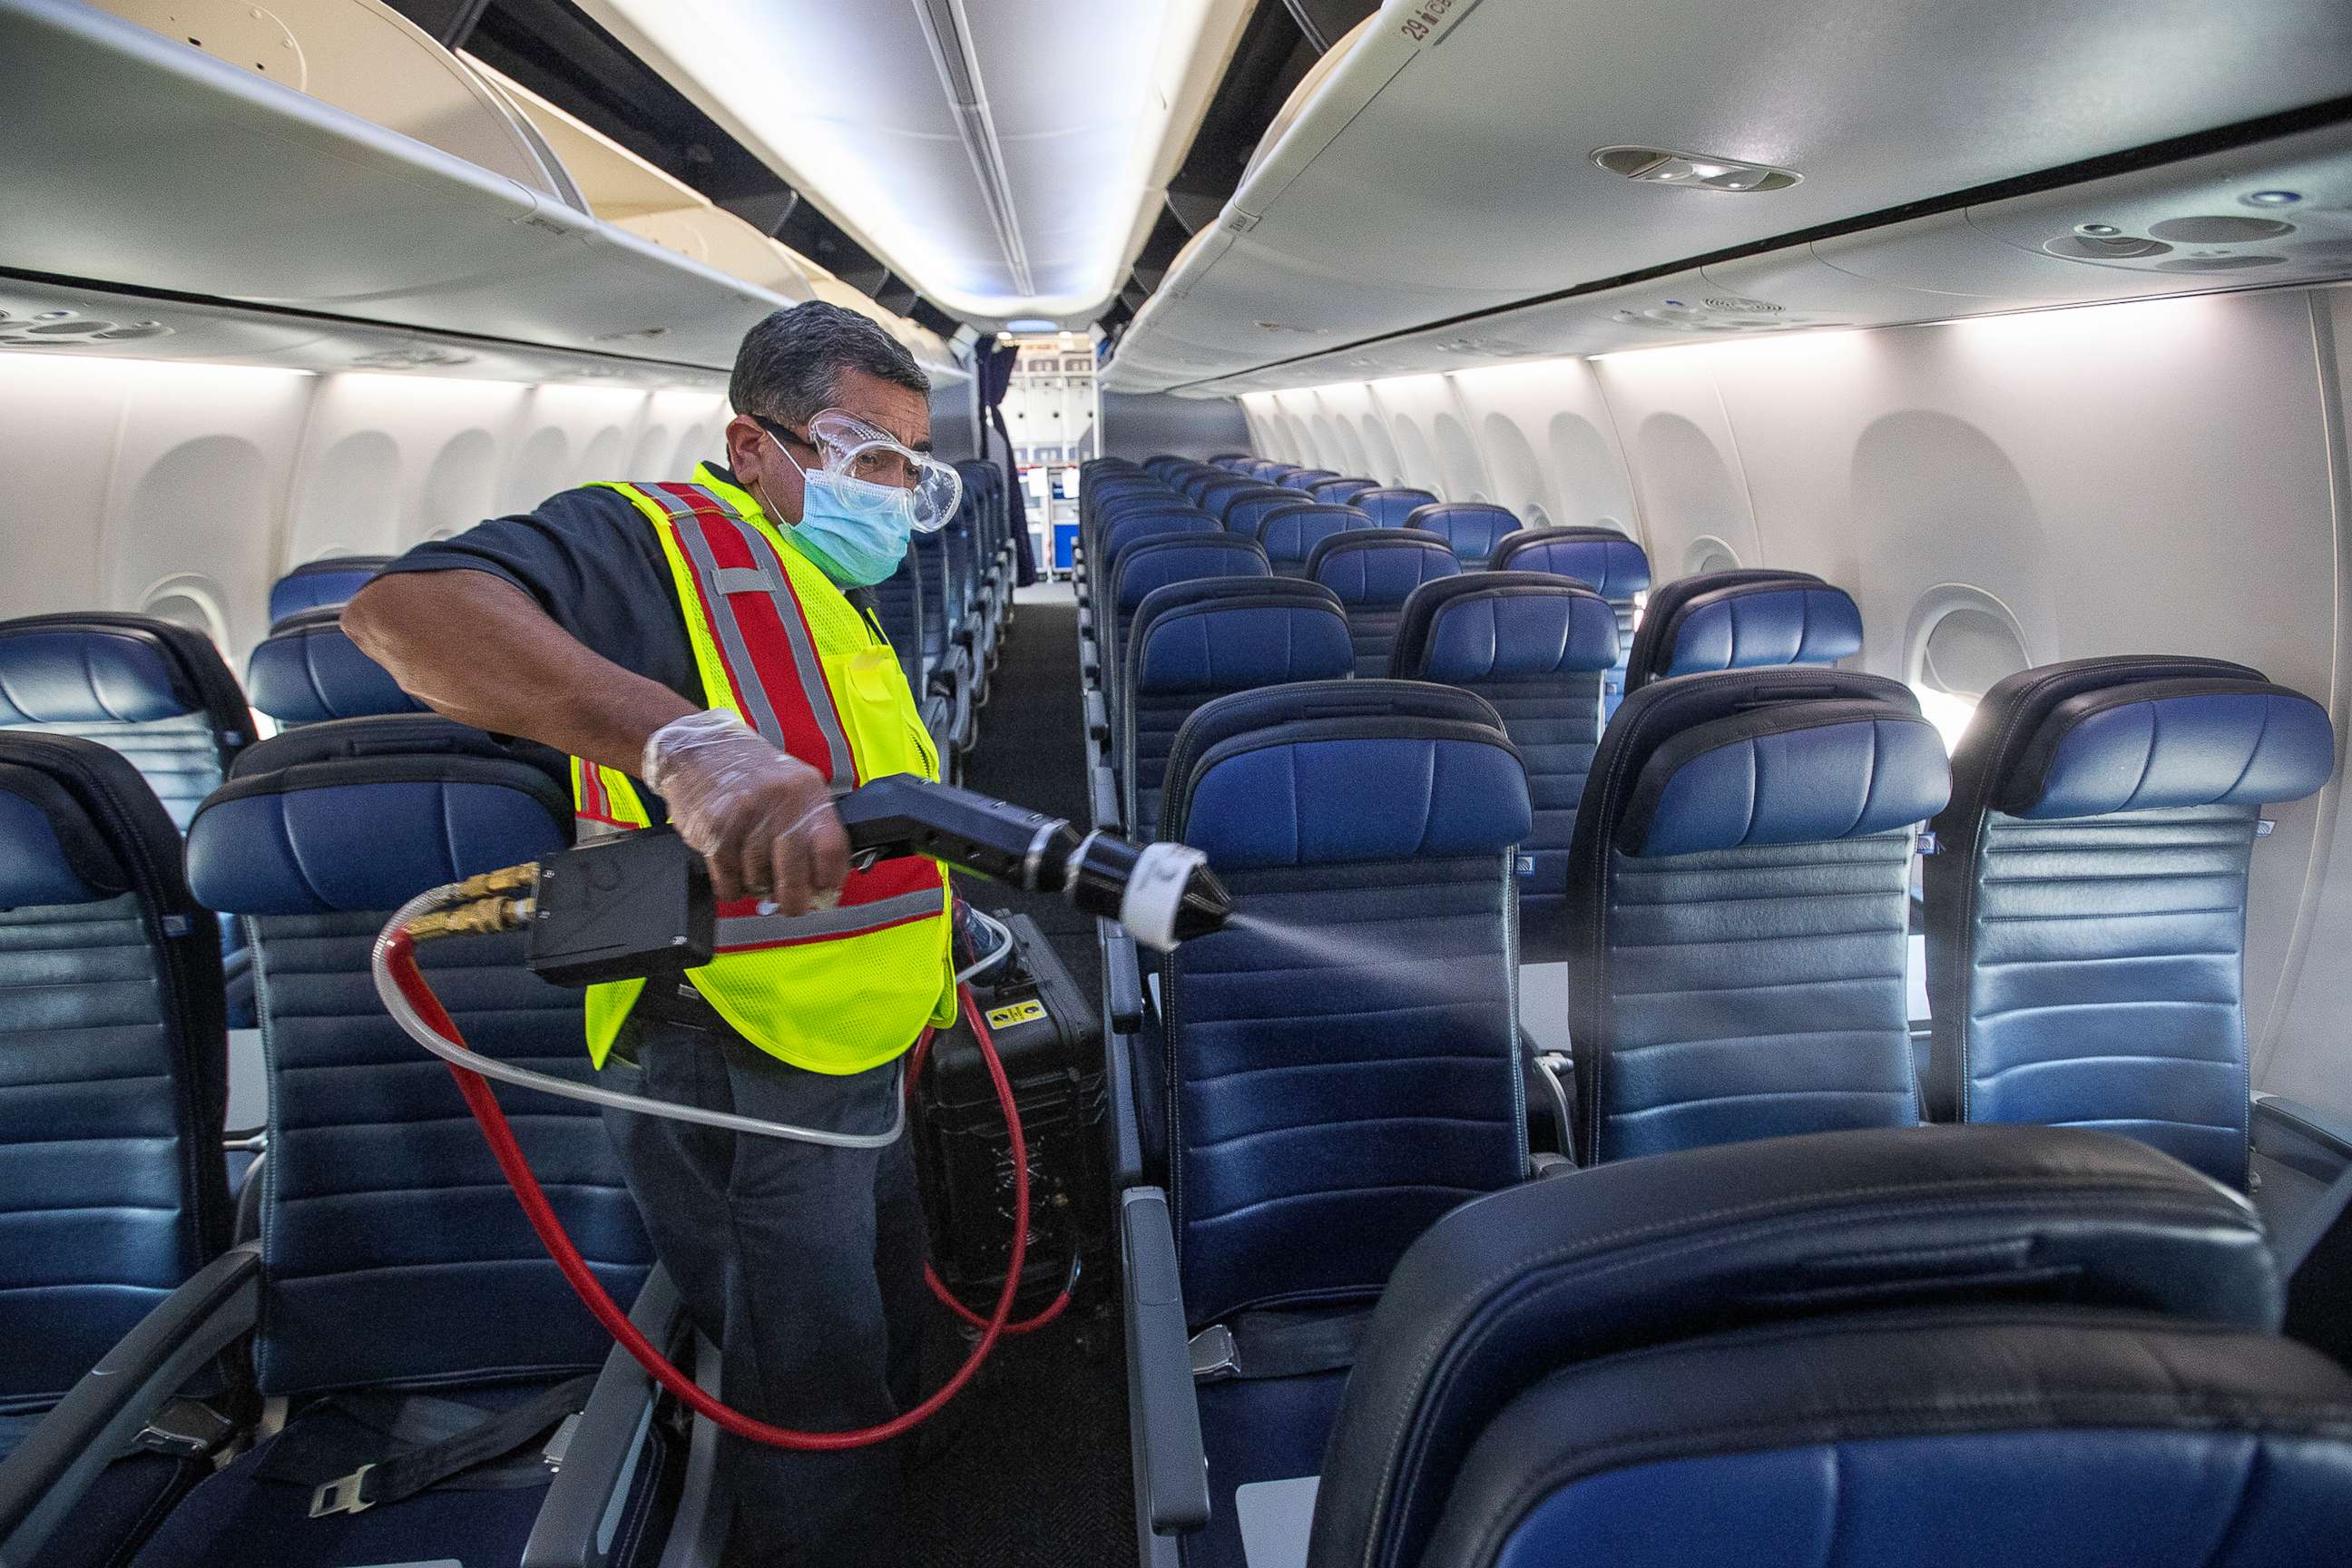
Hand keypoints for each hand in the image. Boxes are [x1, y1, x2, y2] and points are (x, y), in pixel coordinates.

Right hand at [642, 711, 850, 913]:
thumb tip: (826, 882)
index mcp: (808, 791)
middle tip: (790, 906)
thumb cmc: (752, 775)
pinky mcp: (714, 827)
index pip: (832, 849)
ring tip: (751, 869)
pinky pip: (728, 879)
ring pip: (758, 879)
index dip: (830, 880)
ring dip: (756, 886)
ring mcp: (746, 813)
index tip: (824, 893)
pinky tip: (731, 870)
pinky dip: (731, 886)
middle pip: (794, 874)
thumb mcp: (794, 787)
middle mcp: (780, 801)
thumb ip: (812, 828)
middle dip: (793, 901)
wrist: (700, 749)